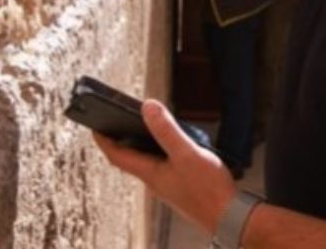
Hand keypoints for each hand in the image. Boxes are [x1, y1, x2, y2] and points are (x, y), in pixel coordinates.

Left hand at [93, 100, 237, 233]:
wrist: (230, 217)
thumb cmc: (209, 190)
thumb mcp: (187, 153)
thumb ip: (167, 130)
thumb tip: (148, 107)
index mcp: (150, 173)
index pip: (116, 155)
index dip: (103, 140)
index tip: (94, 125)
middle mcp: (155, 181)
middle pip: (130, 158)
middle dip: (121, 139)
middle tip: (117, 121)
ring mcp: (167, 185)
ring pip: (147, 162)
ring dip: (141, 145)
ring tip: (144, 126)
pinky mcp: (180, 187)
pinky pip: (162, 167)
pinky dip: (160, 153)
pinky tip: (173, 145)